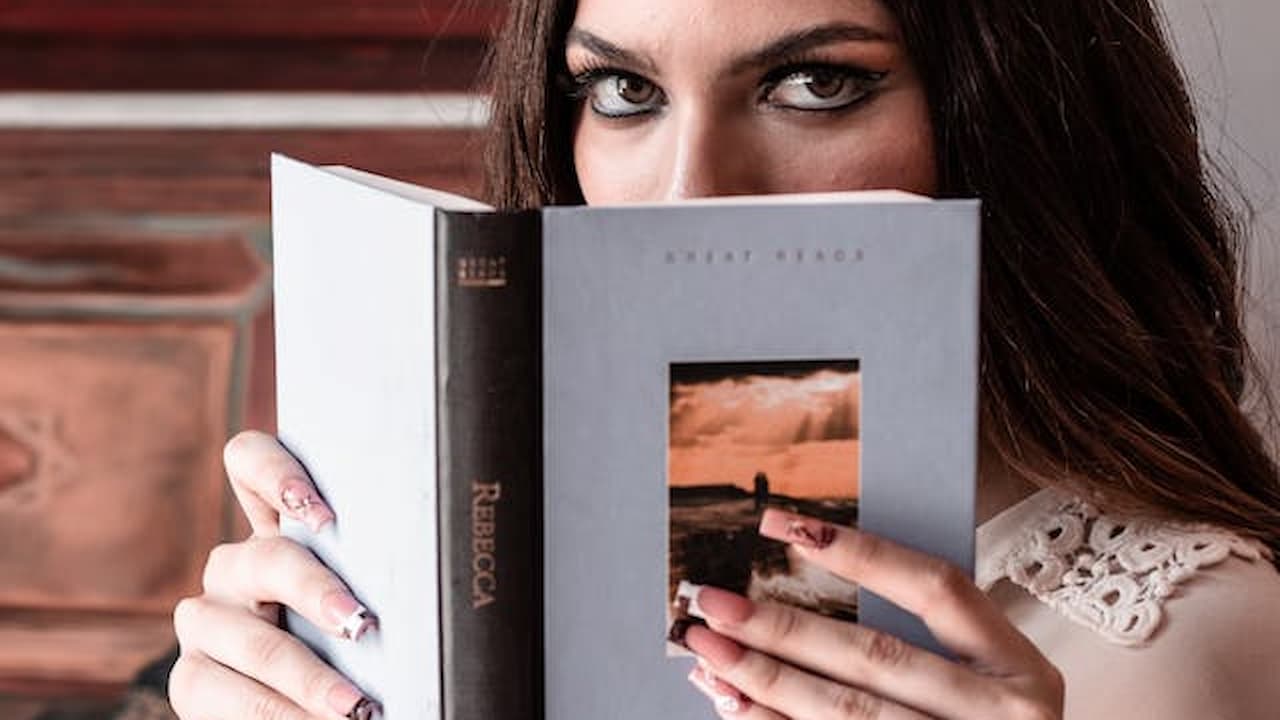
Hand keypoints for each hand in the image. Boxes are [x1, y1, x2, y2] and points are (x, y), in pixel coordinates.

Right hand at [169, 430, 379, 719]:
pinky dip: (277, 716)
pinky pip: (219, 695)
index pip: (250, 461)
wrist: (313, 704)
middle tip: (362, 624)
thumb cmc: (363, 639)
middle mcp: (235, 567)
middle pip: (264, 560)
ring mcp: (206, 621)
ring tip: (355, 706)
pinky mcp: (192, 678)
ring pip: (250, 640)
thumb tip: (441, 556)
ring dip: (308, 678)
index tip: (325, 513)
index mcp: (277, 527)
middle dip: (317, 593)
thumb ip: (376, 566)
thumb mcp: (365, 591)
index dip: (277, 472)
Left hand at [676, 508, 1063, 719]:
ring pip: (847, 713)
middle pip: (877, 656)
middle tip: (713, 602)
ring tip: (709, 654)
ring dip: (766, 681)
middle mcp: (1002, 716)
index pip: (937, 588)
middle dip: (783, 627)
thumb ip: (919, 638)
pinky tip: (735, 704)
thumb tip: (803, 569)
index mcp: (1021, 670)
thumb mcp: (987, 682)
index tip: (779, 525)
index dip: (858, 552)